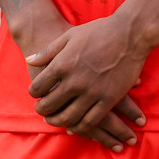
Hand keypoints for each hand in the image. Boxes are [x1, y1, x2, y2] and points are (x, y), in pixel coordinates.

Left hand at [26, 13, 150, 150]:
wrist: (129, 33)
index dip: (34, 93)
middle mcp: (75, 80)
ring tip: (54, 120)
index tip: (35, 94)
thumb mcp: (69, 36)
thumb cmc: (98, 31)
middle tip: (42, 110)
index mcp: (63, 63)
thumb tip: (29, 60)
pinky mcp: (108, 99)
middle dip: (43, 110)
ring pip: (68, 117)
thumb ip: (48, 51)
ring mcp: (92, 92)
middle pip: (50, 105)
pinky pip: (89, 121)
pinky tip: (74, 126)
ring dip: (58, 122)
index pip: (39, 87)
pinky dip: (78, 127)